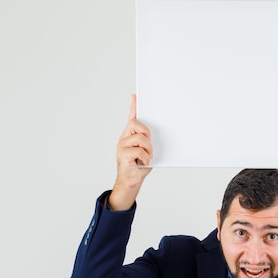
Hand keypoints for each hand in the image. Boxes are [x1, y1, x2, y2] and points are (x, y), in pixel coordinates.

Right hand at [108, 94, 152, 210]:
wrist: (132, 181)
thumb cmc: (139, 166)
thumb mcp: (147, 150)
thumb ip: (149, 141)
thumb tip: (155, 135)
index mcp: (131, 135)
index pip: (132, 117)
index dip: (133, 106)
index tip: (135, 96)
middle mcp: (124, 138)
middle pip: (135, 123)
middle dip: (146, 133)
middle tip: (150, 145)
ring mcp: (122, 145)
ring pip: (139, 137)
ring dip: (148, 148)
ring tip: (148, 156)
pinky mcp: (122, 154)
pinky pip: (137, 150)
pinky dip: (145, 156)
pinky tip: (144, 161)